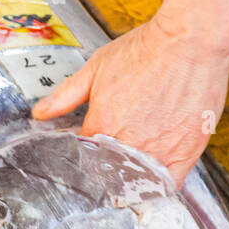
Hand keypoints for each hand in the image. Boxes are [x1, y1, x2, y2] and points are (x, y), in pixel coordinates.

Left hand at [31, 0, 228, 185]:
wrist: (189, 40)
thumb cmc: (147, 50)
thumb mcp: (96, 68)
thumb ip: (66, 95)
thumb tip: (39, 114)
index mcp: (102, 125)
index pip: (86, 156)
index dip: (87, 156)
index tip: (92, 154)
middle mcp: (128, 142)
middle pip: (110, 174)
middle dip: (108, 173)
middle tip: (112, 168)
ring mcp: (158, 150)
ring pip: (137, 183)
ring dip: (132, 183)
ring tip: (132, 177)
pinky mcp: (186, 152)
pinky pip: (169, 185)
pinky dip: (159, 188)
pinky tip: (154, 184)